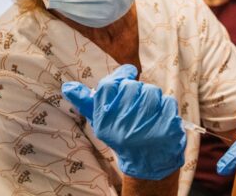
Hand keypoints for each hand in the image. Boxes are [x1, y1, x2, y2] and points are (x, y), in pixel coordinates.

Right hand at [62, 64, 186, 179]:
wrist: (147, 161)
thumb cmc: (122, 134)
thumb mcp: (102, 121)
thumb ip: (87, 103)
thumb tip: (67, 87)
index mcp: (104, 121)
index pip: (107, 86)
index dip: (121, 74)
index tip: (129, 73)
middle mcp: (122, 125)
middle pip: (132, 86)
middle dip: (138, 89)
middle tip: (138, 103)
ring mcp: (146, 127)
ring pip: (152, 91)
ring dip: (153, 97)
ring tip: (149, 111)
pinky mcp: (166, 128)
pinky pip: (168, 102)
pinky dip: (166, 106)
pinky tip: (161, 118)